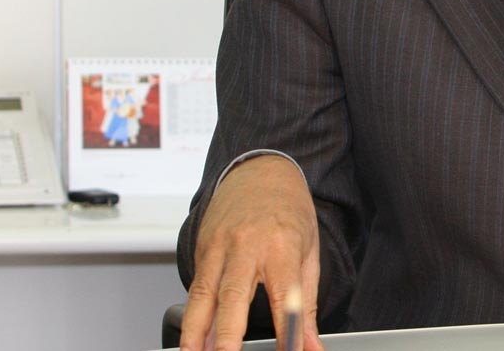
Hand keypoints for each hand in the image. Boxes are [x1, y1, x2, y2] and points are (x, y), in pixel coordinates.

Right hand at [180, 155, 324, 350]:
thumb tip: (312, 345)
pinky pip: (195, 287)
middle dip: (226, 337)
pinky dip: (191, 316)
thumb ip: (306, 302)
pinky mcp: (202, 249)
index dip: (286, 331)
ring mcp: (219, 246)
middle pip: (233, 298)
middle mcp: (247, 245)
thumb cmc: (289, 211)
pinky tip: (192, 339)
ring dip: (195, 333)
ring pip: (202, 296)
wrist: (260, 171)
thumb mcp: (309, 250)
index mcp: (282, 245)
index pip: (284, 296)